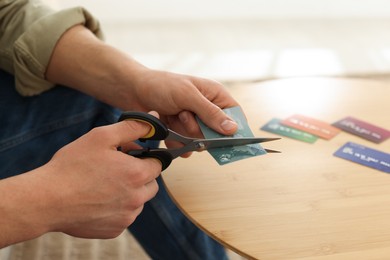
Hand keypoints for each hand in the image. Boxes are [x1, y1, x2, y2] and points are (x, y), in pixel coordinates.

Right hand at [37, 113, 160, 238]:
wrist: (47, 200)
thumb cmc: (72, 166)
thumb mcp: (101, 137)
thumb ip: (132, 127)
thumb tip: (154, 119)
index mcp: (137, 174)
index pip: (158, 163)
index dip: (145, 156)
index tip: (129, 155)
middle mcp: (137, 199)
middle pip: (151, 184)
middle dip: (140, 174)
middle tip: (117, 169)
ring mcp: (126, 217)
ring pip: (139, 201)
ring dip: (130, 192)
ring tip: (105, 184)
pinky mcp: (115, 229)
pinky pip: (125, 216)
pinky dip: (117, 208)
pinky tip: (98, 200)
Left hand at [46, 25, 238, 137]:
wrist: (134, 91)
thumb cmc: (162, 86)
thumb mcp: (188, 96)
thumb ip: (210, 113)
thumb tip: (233, 129)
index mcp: (215, 96)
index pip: (235, 115)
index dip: (234, 129)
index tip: (229, 141)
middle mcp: (207, 110)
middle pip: (216, 133)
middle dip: (198, 129)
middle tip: (184, 115)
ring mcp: (193, 122)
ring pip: (199, 142)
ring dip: (184, 133)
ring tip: (172, 117)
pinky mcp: (181, 133)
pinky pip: (185, 147)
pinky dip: (174, 140)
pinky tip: (166, 127)